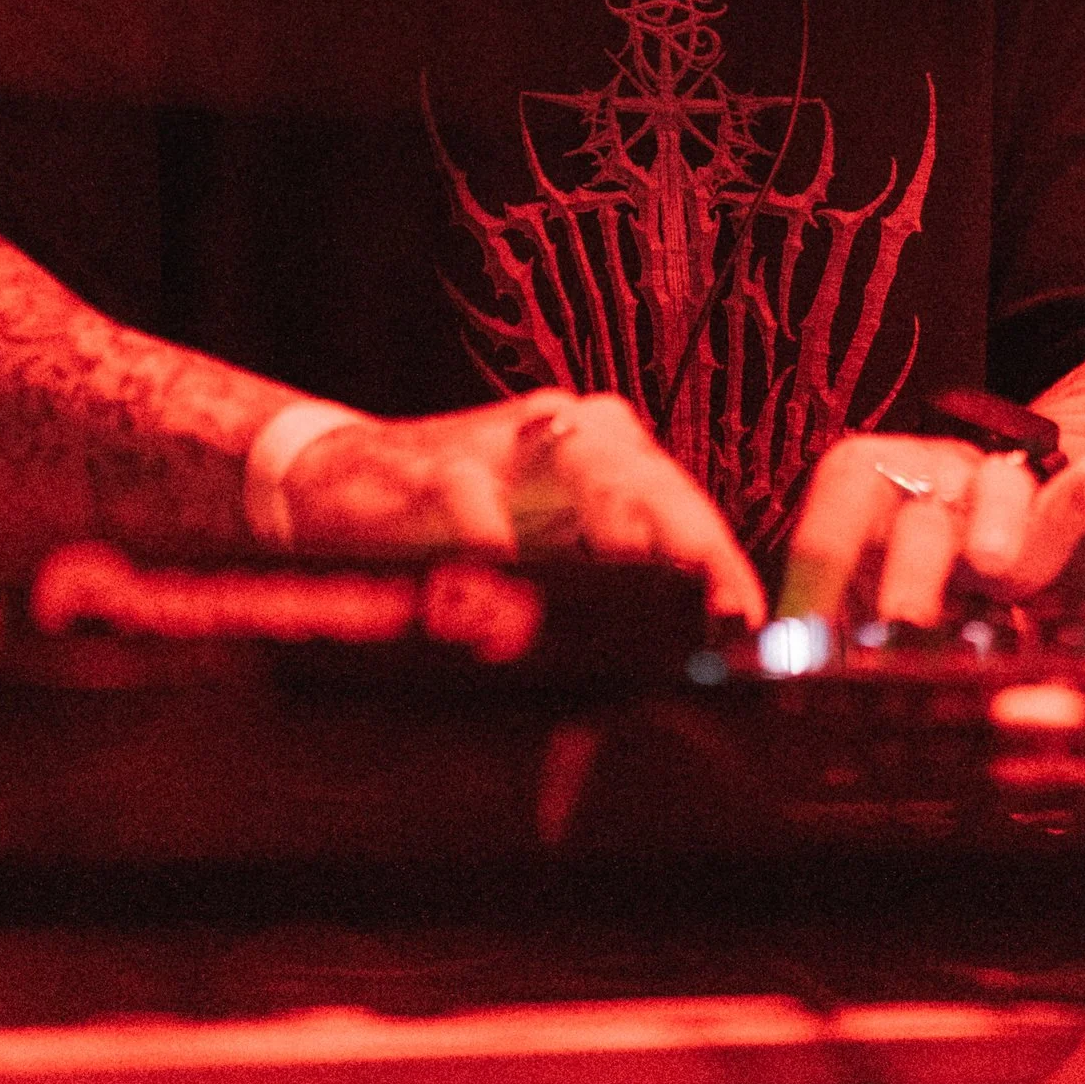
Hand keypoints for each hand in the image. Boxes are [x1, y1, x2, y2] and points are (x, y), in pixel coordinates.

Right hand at [259, 391, 765, 626]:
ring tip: (641, 563)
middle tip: (718, 599)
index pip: (678, 505)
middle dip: (686, 536)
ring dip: (610, 517)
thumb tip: (684, 651)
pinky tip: (500, 559)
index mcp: (605, 453)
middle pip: (644, 478)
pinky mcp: (433, 464)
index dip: (718, 561)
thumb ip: (603, 584)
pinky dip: (485, 525)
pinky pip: (468, 491)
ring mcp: (502, 444)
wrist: (336, 477)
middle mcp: (568, 433)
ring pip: (574, 465)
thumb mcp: (540, 548)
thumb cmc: (462, 521)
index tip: (748, 618)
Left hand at [778, 431, 1084, 624]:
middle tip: (899, 625)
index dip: (821, 559)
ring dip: (996, 524)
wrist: (1012, 505)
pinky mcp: (1069, 493)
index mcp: (875, 479)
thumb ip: (838, 610)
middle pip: (919, 507)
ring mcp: (1005, 480)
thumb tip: (785, 672)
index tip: (808, 630)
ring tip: (994, 567)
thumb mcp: (873, 577)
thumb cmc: (920, 558)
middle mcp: (936, 471)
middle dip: (908, 567)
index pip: (839, 498)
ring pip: (1001, 488)